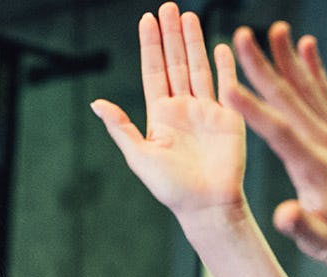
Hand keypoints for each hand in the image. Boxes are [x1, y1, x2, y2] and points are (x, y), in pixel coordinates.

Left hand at [92, 3, 245, 219]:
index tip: (146, 19)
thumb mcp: (139, 157)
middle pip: (176, 63)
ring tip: (189, 16)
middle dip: (171, 35)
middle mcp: (183, 108)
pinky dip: (224, 65)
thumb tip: (97, 103)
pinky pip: (225, 85)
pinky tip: (221, 45)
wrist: (207, 206)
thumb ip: (121, 128)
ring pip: (198, 68)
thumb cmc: (171, 188)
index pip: (154, 72)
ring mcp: (207, 111)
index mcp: (160, 115)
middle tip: (168, 6)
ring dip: (194, 42)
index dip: (151, 46)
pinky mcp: (229, 118)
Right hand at [224, 22, 326, 266]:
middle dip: (264, 66)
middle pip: (290, 99)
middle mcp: (324, 143)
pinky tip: (306, 46)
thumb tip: (284, 215)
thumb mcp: (321, 243)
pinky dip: (315, 69)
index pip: (279, 133)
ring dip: (289, 58)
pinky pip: (324, 94)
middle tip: (243, 35)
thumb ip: (302, 227)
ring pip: (307, 89)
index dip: (253, 111)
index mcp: (313, 167)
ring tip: (276, 27)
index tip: (228, 87)